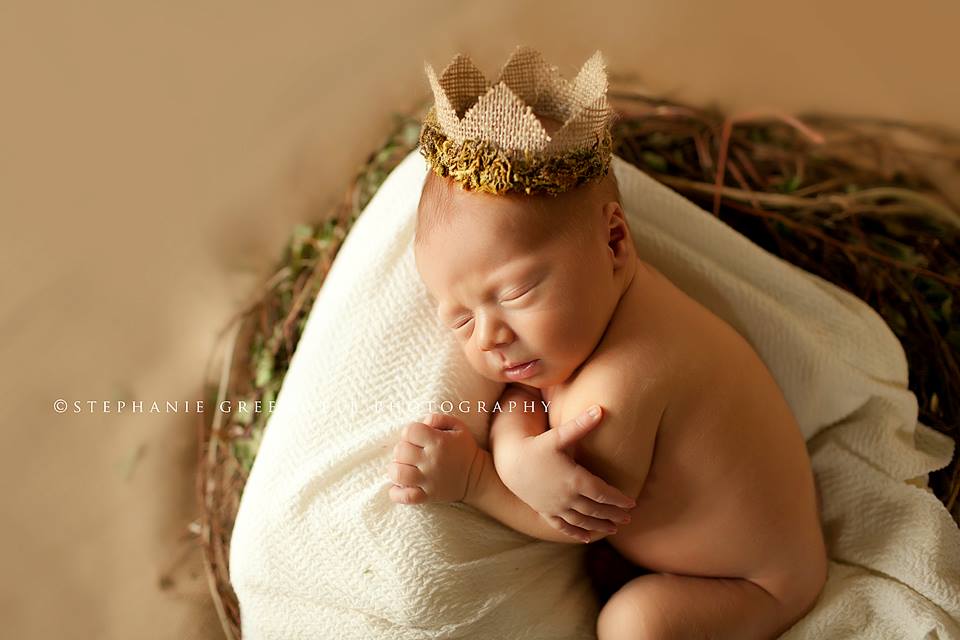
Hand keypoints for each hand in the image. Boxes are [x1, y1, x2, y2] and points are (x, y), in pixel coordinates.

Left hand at [387, 413, 482, 504]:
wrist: (478, 478)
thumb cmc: (464, 449)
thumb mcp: (458, 427)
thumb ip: (438, 418)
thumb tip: (423, 422)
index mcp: (438, 442)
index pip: (410, 431)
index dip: (409, 432)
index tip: (416, 437)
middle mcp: (431, 461)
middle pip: (400, 451)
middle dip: (402, 449)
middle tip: (411, 453)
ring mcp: (428, 480)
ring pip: (398, 473)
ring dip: (396, 469)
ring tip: (404, 468)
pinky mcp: (428, 496)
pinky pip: (405, 497)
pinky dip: (396, 493)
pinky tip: (399, 487)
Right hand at [497, 405, 635, 542]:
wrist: (511, 462)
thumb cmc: (537, 446)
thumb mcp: (559, 435)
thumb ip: (581, 425)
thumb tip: (600, 409)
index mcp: (574, 479)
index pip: (603, 493)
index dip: (618, 499)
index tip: (631, 503)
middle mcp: (567, 496)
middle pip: (595, 510)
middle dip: (613, 514)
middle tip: (628, 518)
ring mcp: (555, 506)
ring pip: (582, 520)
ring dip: (599, 526)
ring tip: (613, 529)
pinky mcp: (545, 511)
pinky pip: (562, 526)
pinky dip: (575, 533)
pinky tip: (587, 538)